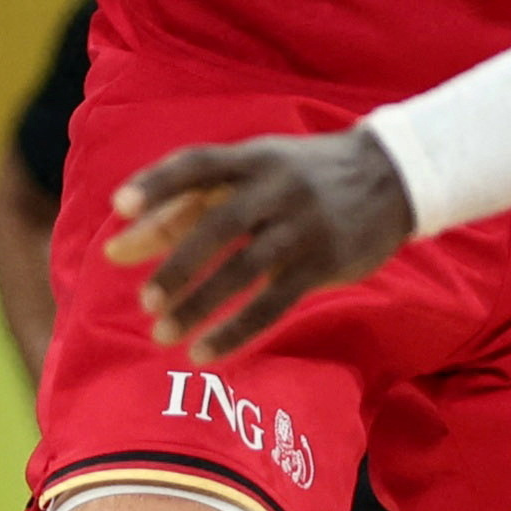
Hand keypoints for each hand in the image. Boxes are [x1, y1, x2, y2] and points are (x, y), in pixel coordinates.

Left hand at [107, 131, 414, 359]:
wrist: (393, 177)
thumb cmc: (301, 177)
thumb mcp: (252, 175)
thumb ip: (185, 207)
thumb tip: (118, 246)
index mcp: (254, 159)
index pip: (198, 164)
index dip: (158, 182)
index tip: (118, 207)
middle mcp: (278, 187)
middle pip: (220, 223)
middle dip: (179, 263)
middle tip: (144, 300)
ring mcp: (304, 225)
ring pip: (245, 267)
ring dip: (200, 303)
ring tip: (161, 333)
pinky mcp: (325, 262)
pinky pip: (274, 301)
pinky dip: (236, 329)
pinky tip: (204, 352)